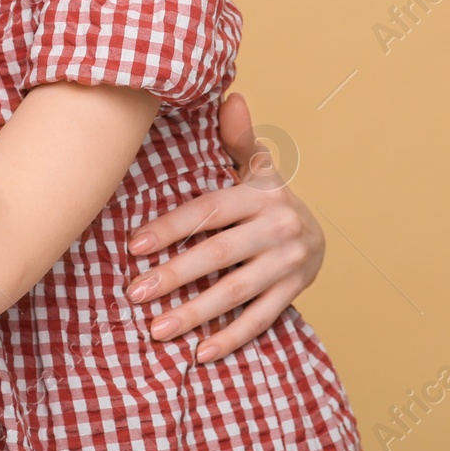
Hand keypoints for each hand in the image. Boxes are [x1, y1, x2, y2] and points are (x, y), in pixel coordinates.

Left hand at [125, 92, 326, 361]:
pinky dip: (229, 338)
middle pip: (219, 254)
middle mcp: (278, 228)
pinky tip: (197, 354)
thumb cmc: (266, 198)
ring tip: (156, 329)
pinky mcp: (294, 292)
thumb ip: (237, 138)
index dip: (170, 228)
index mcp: (261, 193)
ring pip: (236, 292)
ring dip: (195, 314)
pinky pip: (260, 320)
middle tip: (135, 293)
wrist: (316, 234)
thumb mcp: (255, 166)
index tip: (133, 247)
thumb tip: (231, 96)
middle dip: (174, 275)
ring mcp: (289, 264)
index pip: (208, 211)